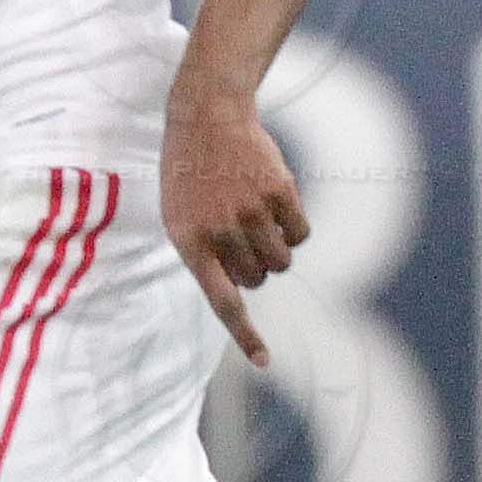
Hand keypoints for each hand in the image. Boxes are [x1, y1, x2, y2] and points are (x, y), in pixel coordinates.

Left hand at [161, 79, 306, 370]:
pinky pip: (302, 235)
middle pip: (258, 280)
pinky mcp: (281, 191)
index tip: (265, 363)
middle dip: (255, 268)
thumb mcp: (179, 220)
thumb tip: (240, 293)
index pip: (223, 301)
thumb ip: (204, 259)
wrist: (206, 119)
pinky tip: (275, 205)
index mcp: (190, 242)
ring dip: (276, 252)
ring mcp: (252, 210)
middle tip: (239, 236)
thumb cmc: (189, 178)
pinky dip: (294, 229)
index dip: (246, 335)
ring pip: (282, 262)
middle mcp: (221, 230)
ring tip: (256, 222)